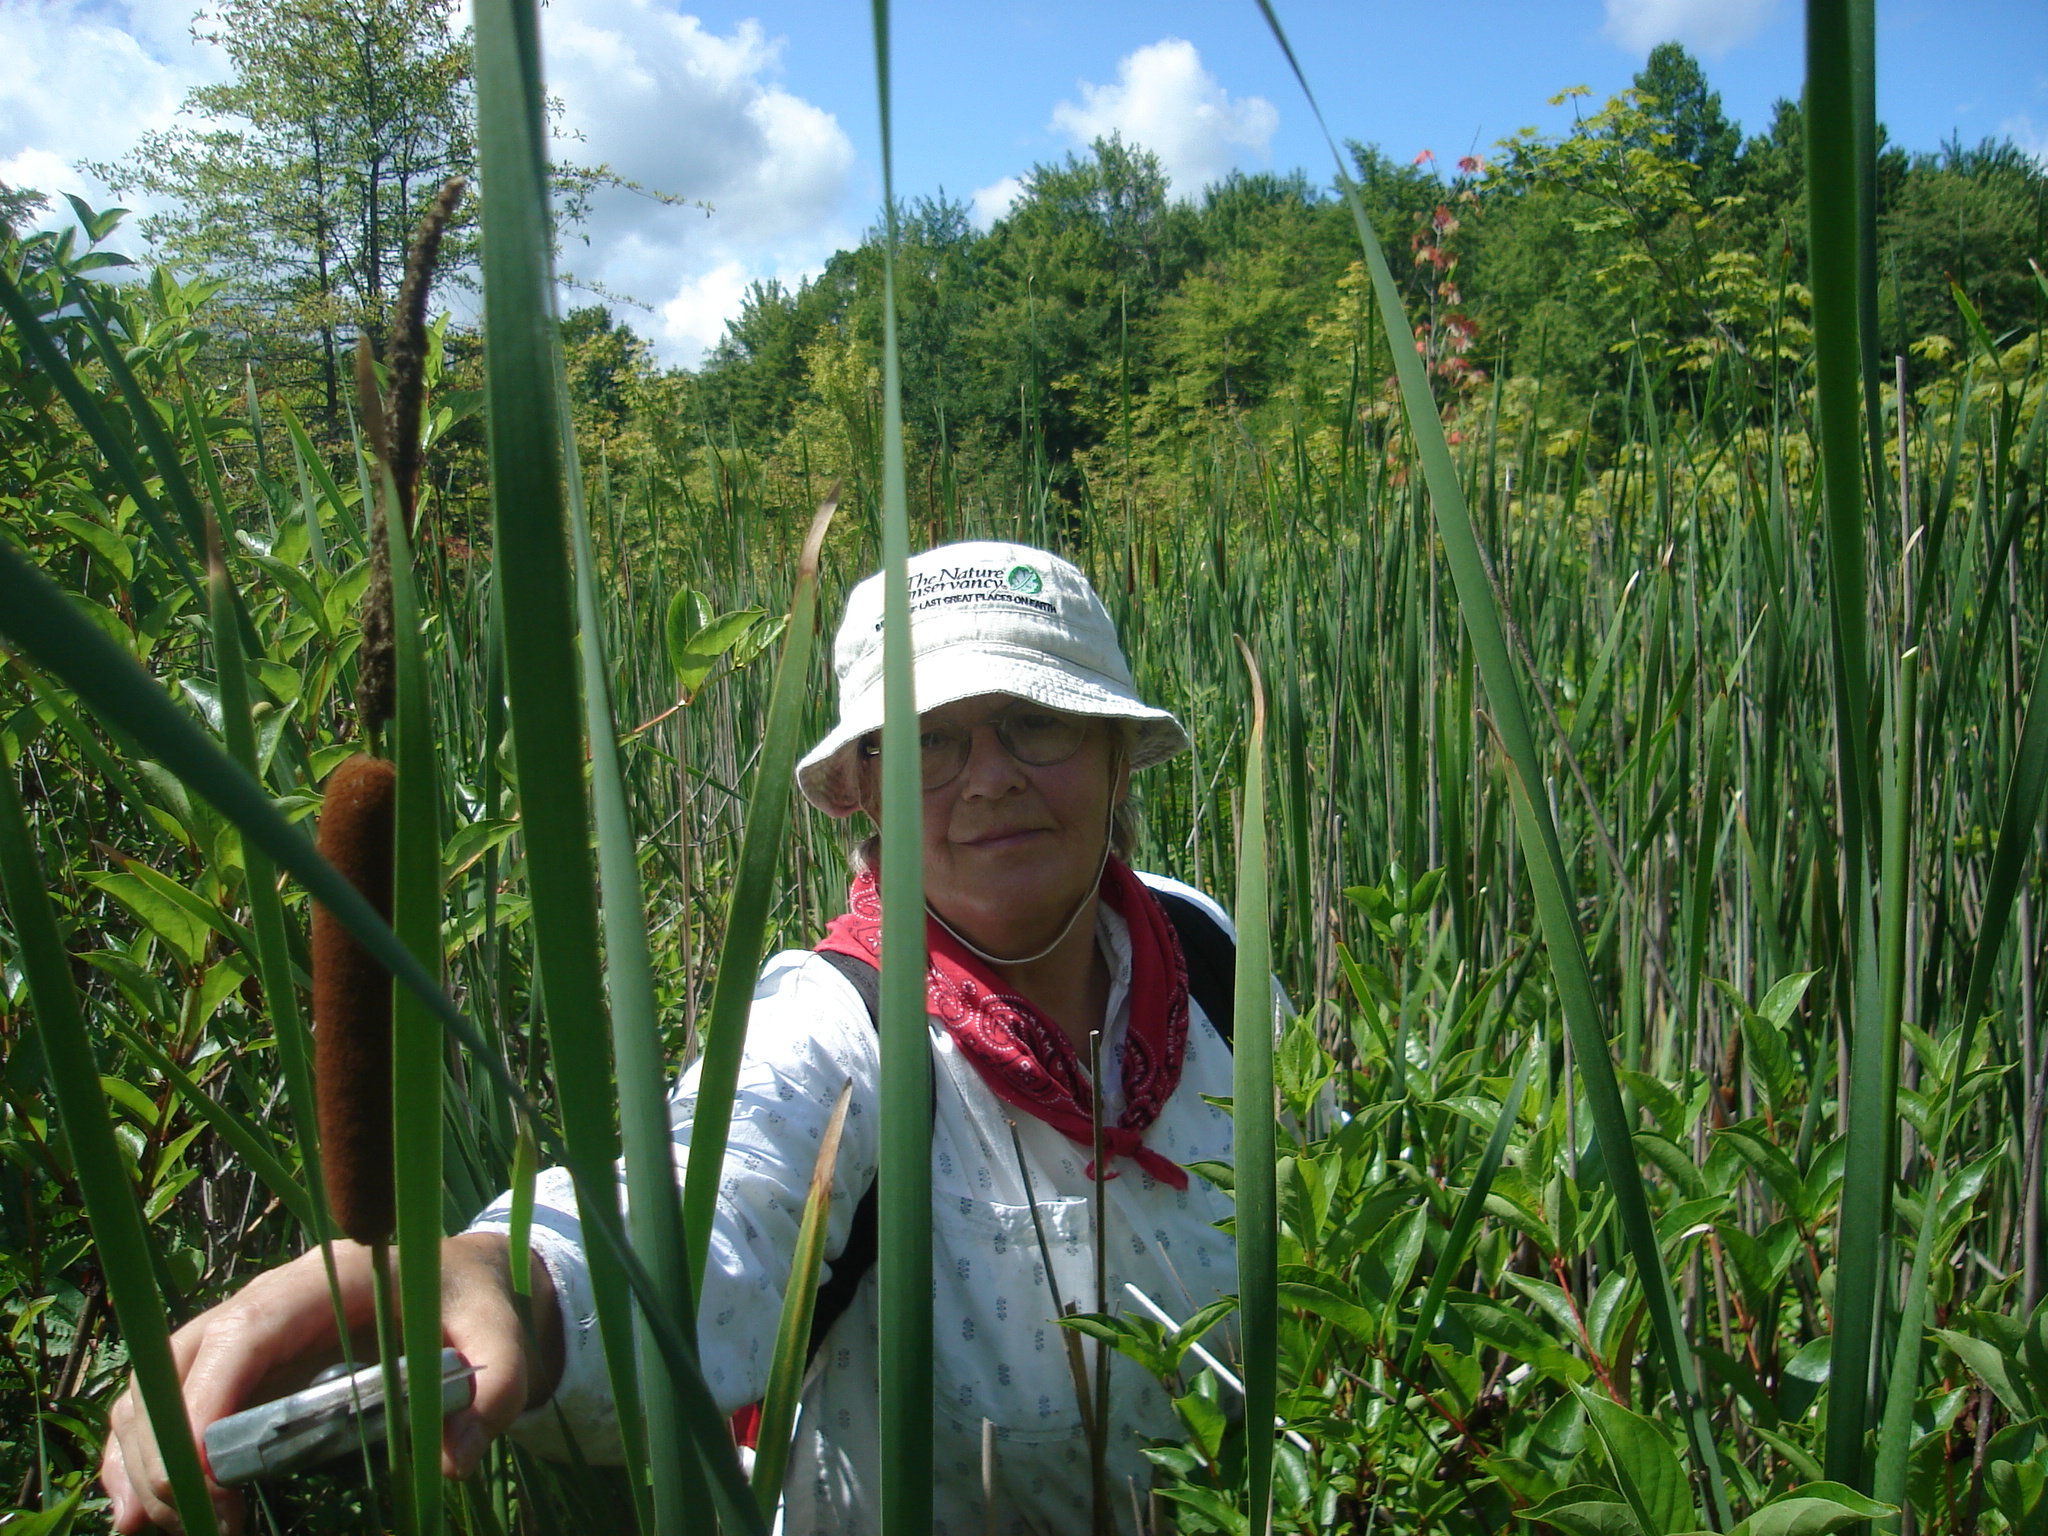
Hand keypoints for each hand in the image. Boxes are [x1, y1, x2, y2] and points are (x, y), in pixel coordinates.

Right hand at [99, 1235, 559, 1534]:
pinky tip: (135, 1516)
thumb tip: (453, 1460)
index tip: (205, 1472)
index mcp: (325, 1279)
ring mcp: (240, 1332)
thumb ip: (497, 1386)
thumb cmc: (474, 1304)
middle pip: (179, 1363)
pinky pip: (161, 1402)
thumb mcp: (503, 1334)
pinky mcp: (231, 1366)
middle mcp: (266, 1300)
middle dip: (168, 1447)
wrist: (459, 1279)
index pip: (245, 1329)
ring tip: (157, 1528)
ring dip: (140, 1458)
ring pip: (155, 1385)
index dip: (209, 1397)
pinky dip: (136, 1455)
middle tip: (199, 1520)